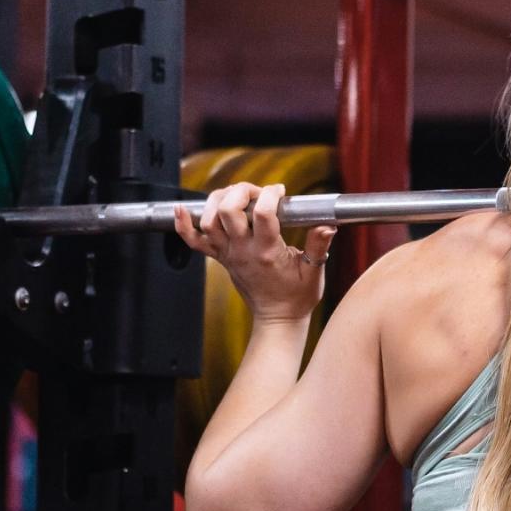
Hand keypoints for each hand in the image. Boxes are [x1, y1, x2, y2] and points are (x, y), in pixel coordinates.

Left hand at [171, 181, 331, 323]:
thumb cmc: (297, 297)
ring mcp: (228, 254)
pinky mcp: (220, 258)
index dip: (271, 195)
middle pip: (228, 211)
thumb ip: (319, 246)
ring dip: (217, 200)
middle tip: (256, 192)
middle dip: (241, 191)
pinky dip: (183, 224)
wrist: (277, 319)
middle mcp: (243, 251)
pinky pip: (194, 241)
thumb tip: (328, 224)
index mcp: (268, 252)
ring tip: (234, 196)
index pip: (263, 213)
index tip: (281, 192)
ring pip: (208, 220)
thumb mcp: (314, 272)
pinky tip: (181, 209)